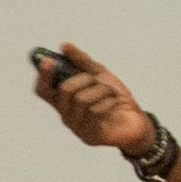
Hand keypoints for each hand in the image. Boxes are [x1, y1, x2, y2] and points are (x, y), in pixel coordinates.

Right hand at [32, 42, 158, 153]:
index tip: (49, 60)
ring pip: (82, 99)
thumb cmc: (116, 99)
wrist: (137, 120)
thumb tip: (65, 46)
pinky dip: (110, 101)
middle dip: (86, 78)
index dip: (43, 75)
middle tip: (98, 80)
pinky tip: (116, 106)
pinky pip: (96, 110)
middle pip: (65, 89)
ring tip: (111, 95)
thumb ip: (82, 61)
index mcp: (64, 101)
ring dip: (103, 90)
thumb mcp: (100, 75)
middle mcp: (66, 114)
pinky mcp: (89, 135)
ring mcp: (77, 127)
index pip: (43, 90)